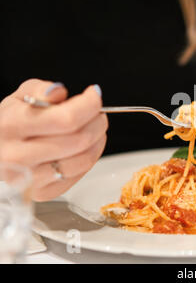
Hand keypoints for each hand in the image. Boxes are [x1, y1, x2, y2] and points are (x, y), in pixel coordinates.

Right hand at [0, 79, 107, 200]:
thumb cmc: (9, 123)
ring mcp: (29, 178)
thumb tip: (58, 91)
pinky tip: (86, 147)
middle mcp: (17, 155)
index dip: (89, 105)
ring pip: (83, 159)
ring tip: (95, 129)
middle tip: (98, 114)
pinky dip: (90, 158)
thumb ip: (40, 90)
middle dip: (98, 122)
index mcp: (11, 126)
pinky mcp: (41, 192)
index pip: (66, 119)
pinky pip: (79, 174)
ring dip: (98, 140)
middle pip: (79, 140)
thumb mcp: (19, 97)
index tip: (94, 95)